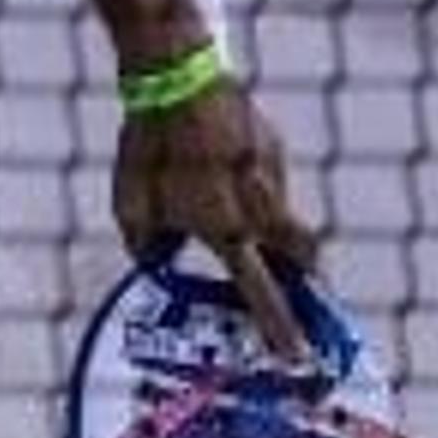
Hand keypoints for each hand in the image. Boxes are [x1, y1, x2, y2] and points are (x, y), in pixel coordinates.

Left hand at [114, 76, 321, 359]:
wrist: (177, 83)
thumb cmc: (147, 147)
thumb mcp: (131, 203)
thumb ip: (145, 244)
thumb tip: (155, 264)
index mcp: (227, 231)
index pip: (261, 292)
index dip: (280, 326)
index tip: (297, 354)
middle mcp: (261, 211)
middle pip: (301, 260)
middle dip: (305, 282)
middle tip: (306, 296)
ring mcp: (275, 180)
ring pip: (290, 219)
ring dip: (281, 235)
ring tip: (253, 228)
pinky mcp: (276, 150)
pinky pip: (272, 180)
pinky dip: (257, 186)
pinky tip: (225, 167)